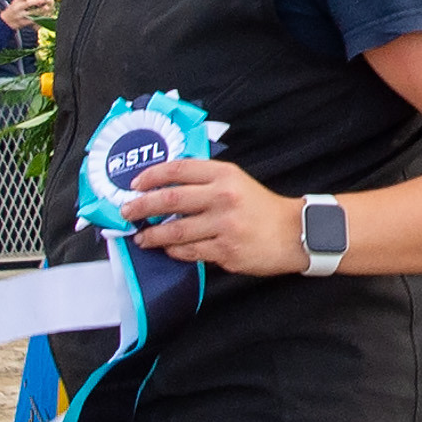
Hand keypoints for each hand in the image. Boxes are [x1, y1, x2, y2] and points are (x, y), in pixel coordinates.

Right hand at [0, 0, 49, 30]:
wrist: (6, 22)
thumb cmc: (13, 10)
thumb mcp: (16, 2)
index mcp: (16, 1)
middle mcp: (18, 8)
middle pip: (28, 3)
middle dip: (38, 1)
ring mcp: (21, 16)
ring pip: (32, 12)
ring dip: (40, 10)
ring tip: (47, 7)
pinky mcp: (24, 22)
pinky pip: (33, 20)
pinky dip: (39, 17)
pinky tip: (43, 15)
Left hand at [124, 158, 302, 273]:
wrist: (294, 233)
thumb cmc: (262, 207)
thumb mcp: (237, 181)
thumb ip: (206, 181)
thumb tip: (166, 188)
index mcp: (224, 175)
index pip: (178, 170)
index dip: (151, 176)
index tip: (135, 184)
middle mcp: (222, 197)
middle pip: (169, 200)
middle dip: (140, 207)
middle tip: (126, 212)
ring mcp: (223, 225)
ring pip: (174, 231)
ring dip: (152, 235)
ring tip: (141, 237)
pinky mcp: (226, 251)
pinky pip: (189, 252)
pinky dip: (174, 251)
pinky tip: (168, 249)